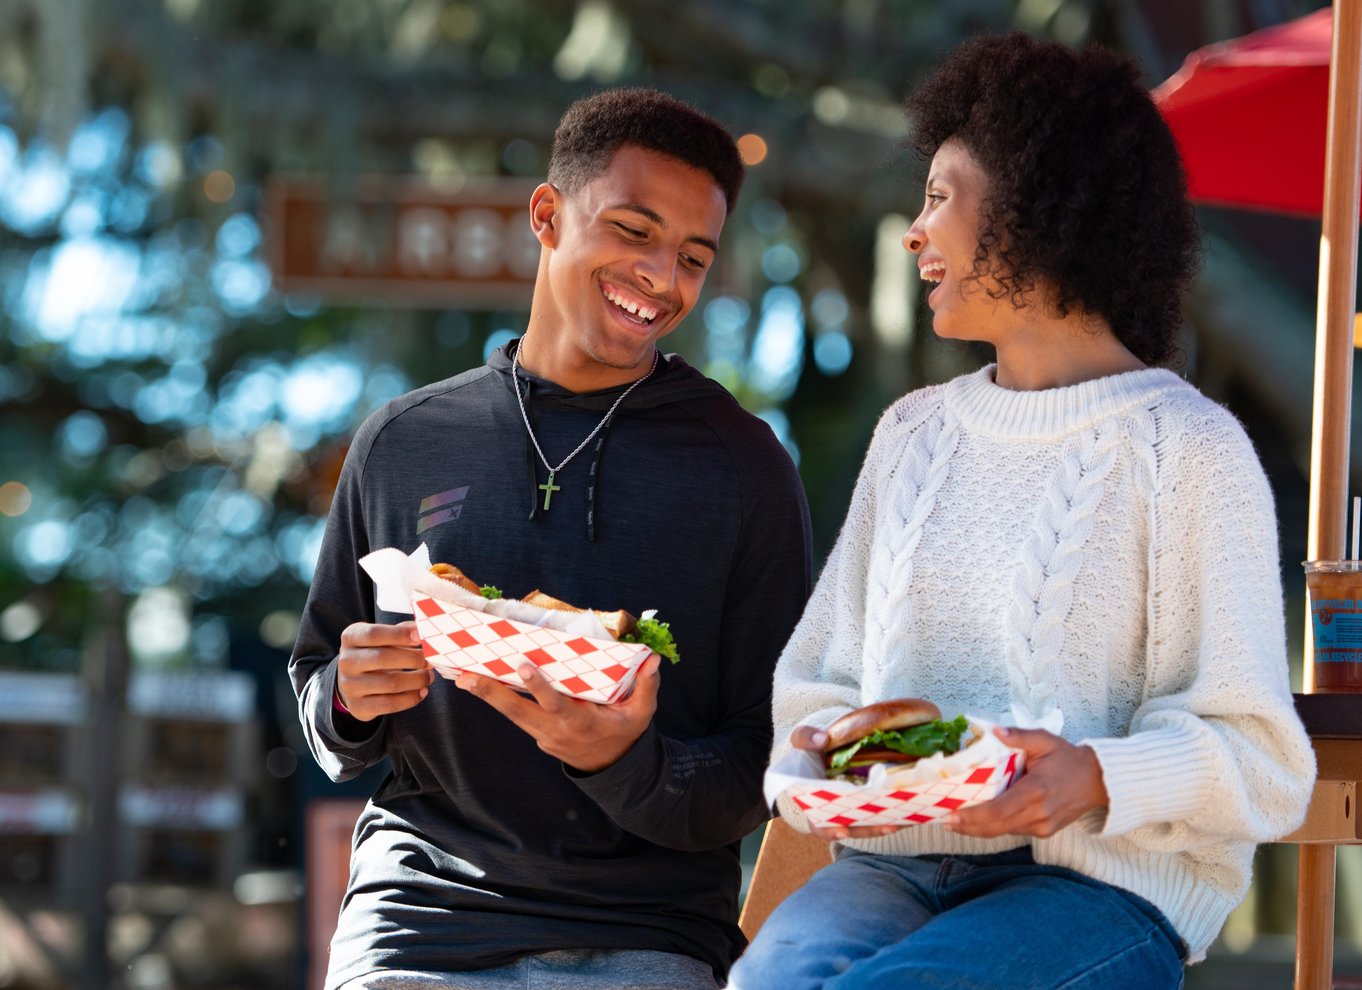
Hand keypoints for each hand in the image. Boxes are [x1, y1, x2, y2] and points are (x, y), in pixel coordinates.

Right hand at [334, 620, 433, 720]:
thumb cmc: (375, 653)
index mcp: (350, 638)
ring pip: (390, 683)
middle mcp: (346, 661)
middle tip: (430, 660)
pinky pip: (390, 704)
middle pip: (383, 658)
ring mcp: (349, 686)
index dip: (399, 635)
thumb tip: (423, 630)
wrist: (354, 682)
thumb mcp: (382, 637)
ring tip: (429, 676)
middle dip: (414, 659)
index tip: (420, 637)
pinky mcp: (358, 707)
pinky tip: (422, 691)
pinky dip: (411, 698)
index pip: (374, 634)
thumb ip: (401, 631)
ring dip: (417, 680)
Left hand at [454, 654, 662, 772]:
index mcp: (580, 722)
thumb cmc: (626, 733)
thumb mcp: (643, 714)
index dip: (538, 686)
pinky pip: (517, 716)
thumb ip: (646, 687)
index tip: (523, 666)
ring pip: (511, 714)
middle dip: (491, 694)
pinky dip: (500, 701)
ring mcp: (543, 736)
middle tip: (466, 677)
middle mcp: (555, 731)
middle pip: (518, 712)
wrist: (614, 769)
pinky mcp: (538, 736)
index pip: (555, 704)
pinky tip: (483, 684)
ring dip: (487, 696)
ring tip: (462, 676)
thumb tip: (654, 659)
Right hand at [789, 724, 905, 841]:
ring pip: (867, 825)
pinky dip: (892, 815)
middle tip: (886, 826)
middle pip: (850, 829)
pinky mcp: (866, 805)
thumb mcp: (801, 740)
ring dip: (884, 825)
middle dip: (867, 829)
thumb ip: (806, 737)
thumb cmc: (810, 749)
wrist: (825, 750)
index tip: (843, 830)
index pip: (819, 824)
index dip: (830, 831)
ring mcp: (851, 810)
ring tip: (901, 820)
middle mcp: (833, 813)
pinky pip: (879, 815)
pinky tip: (909, 813)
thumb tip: (822, 739)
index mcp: (812, 803)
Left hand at [944, 727, 1107, 837]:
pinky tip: (978, 821)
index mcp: (1035, 791)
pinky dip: (995, 827)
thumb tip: (995, 730)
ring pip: (1003, 832)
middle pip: (996, 827)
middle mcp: (1038, 814)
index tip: (951, 815)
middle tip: (943, 821)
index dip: (972, 817)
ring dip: (978, 829)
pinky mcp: (1045, 832)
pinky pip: (1014, 831)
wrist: (1098, 781)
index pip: (998, 811)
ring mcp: (1042, 826)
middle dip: (968, 827)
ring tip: (954, 821)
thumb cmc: (1068, 758)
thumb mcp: (1045, 740)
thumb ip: (1019, 736)